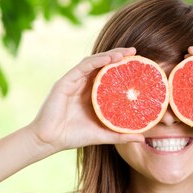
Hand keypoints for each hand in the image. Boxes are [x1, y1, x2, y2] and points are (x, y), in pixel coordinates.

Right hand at [28, 47, 145, 151]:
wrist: (50, 140)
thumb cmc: (74, 137)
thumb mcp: (103, 135)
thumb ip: (121, 135)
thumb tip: (143, 137)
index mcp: (92, 95)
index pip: (109, 76)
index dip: (123, 68)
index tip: (140, 65)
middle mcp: (83, 85)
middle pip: (103, 65)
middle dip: (118, 56)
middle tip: (135, 52)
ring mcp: (74, 81)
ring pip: (93, 62)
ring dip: (109, 55)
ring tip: (125, 53)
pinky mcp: (65, 82)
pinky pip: (82, 67)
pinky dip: (96, 61)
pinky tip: (108, 59)